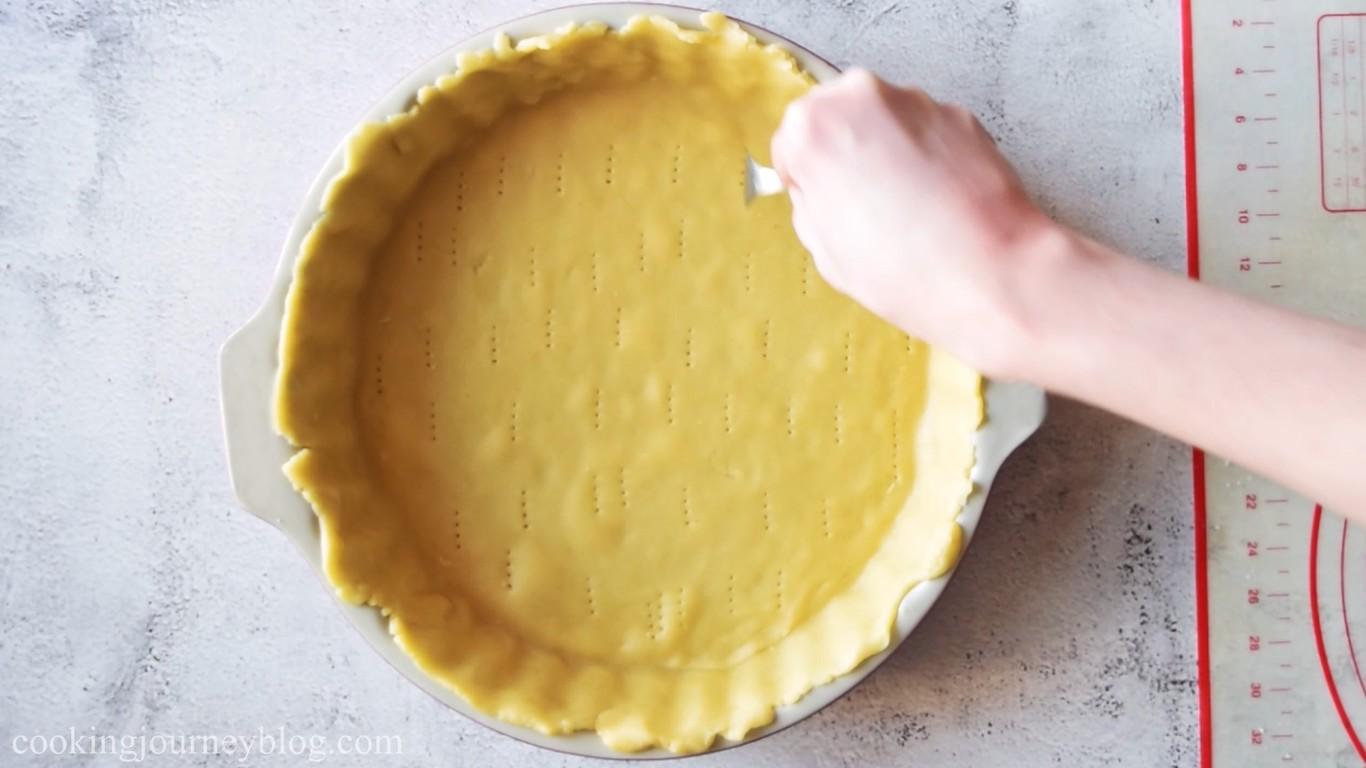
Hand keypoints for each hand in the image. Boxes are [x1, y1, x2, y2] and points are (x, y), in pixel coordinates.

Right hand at [770, 69, 1063, 377]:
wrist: (993, 275)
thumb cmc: (906, 271)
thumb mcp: (827, 252)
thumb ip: (812, 207)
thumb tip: (822, 193)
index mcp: (814, 128)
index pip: (790, 144)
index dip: (805, 180)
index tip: (822, 203)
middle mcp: (863, 97)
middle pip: (837, 120)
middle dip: (845, 155)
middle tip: (863, 207)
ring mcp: (917, 101)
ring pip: (883, 123)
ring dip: (887, 154)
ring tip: (907, 211)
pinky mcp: (961, 114)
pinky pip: (925, 132)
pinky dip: (926, 157)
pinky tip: (938, 203)